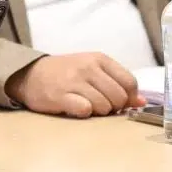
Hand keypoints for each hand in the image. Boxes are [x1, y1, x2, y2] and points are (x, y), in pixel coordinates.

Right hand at [6, 52, 145, 118]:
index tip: (117, 100)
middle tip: (100, 104)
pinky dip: (84, 113)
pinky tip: (76, 108)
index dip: (128, 96)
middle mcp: (87, 67)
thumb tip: (141, 102)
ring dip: (99, 112)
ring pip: (104, 106)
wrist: (29, 75)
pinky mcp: (61, 96)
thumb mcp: (92, 70)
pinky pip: (85, 111)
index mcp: (99, 59)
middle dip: (113, 106)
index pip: (129, 82)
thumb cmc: (65, 73)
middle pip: (119, 97)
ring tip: (86, 105)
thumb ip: (117, 82)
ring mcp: (73, 81)